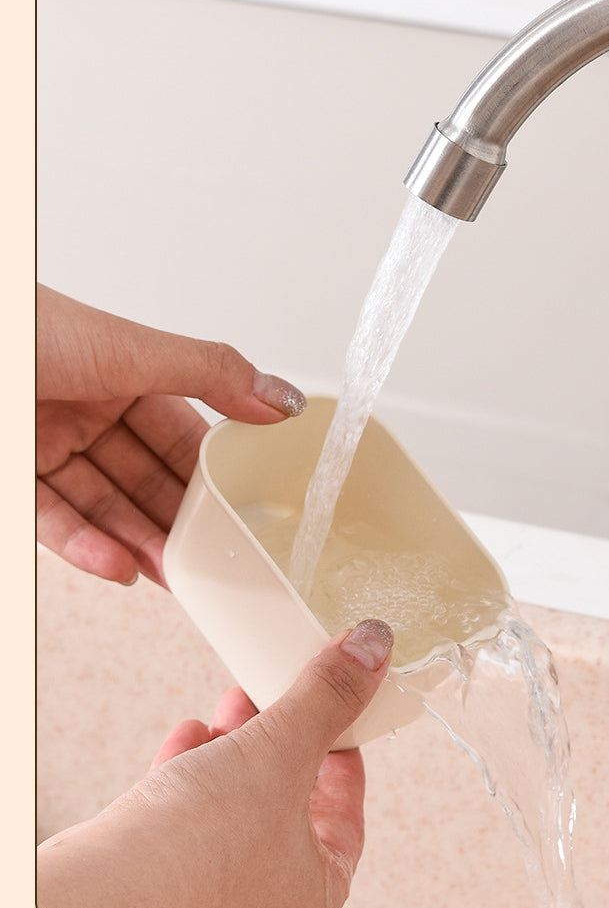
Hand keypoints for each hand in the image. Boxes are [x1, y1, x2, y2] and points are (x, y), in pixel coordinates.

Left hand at [36, 285, 305, 587]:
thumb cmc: (30, 331)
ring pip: (105, 506)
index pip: (183, 431)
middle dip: (179, 520)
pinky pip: (57, 521)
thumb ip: (213, 375)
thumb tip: (283, 398)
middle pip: (147, 477)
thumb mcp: (134, 348)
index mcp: (123, 371)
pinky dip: (88, 548)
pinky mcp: (16, 479)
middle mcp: (87, 409)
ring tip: (173, 577)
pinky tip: (120, 568)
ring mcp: (49, 445)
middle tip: (215, 559)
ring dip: (139, 543)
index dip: (212, 471)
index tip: (244, 508)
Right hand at [36, 619, 393, 907]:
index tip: (336, 707)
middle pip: (289, 801)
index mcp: (313, 890)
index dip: (343, 749)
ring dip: (238, 745)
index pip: (347, 814)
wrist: (96, 896)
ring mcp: (210, 887)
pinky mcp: (160, 872)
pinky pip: (188, 814)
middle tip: (281, 691)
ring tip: (237, 703)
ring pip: (237, 802)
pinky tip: (192, 735)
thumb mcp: (280, 754)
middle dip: (283, 736)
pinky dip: (194, 767)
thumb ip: (325, 700)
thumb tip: (372, 651)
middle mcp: (264, 899)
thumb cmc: (196, 856)